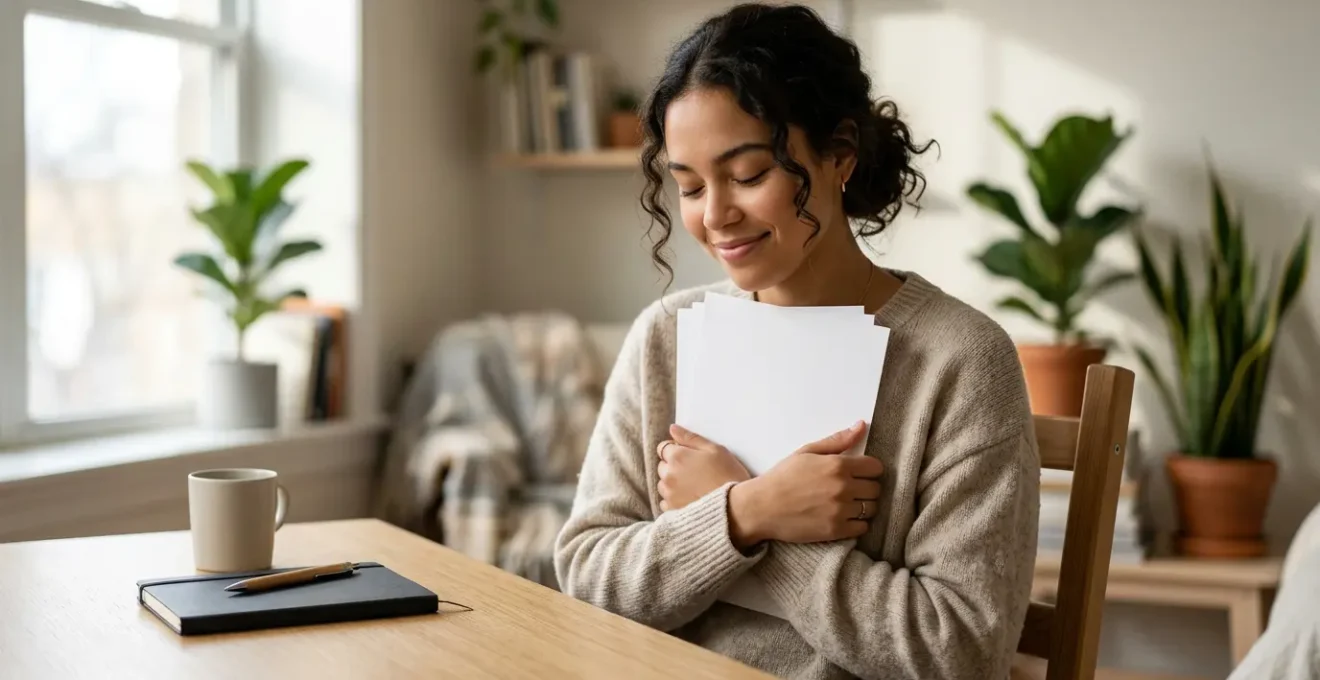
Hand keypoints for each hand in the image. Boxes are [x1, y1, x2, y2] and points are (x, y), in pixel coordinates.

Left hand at [657, 425, 750, 511]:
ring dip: (672, 484)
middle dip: (673, 467)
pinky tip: (689, 500)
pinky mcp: (672, 511)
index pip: (664, 447)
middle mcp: (668, 475)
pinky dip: (673, 501)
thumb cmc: (728, 475)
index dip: (676, 450)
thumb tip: (673, 428)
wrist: (736, 506)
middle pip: (662, 466)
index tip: (689, 456)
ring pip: (663, 485)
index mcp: (677, 457)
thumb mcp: (714, 449)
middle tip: (694, 472)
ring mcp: (669, 494)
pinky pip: (665, 503)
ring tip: (693, 487)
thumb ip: (690, 438)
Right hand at [728, 421, 882, 547]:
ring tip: (846, 505)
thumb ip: (837, 440)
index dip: (869, 470)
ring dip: (863, 506)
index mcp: (837, 465)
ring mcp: (840, 510)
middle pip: (876, 489)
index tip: (859, 474)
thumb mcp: (807, 452)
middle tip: (851, 490)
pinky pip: (863, 528)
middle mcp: (843, 487)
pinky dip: (857, 524)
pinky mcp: (836, 531)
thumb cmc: (782, 477)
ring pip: (872, 509)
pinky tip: (843, 518)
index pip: (876, 468)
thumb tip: (861, 426)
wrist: (761, 507)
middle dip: (866, 488)